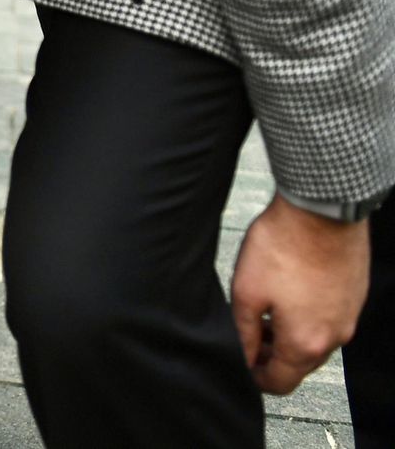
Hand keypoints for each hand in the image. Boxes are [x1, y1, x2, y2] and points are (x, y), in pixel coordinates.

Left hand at [230, 193, 370, 392]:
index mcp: (306, 343)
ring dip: (288, 334)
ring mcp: (348, 316)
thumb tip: (240, 356)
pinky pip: (328, 319)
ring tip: (263, 309)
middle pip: (298, 364)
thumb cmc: (282, 247)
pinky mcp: (353, 296)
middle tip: (247, 331)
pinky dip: (306, 316)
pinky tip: (286, 291)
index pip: (280, 383)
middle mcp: (335, 337)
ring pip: (314, 341)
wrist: (321, 210)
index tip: (239, 361)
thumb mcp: (246, 292)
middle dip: (270, 354)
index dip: (254, 377)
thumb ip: (242, 331)